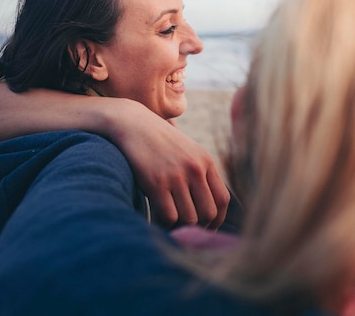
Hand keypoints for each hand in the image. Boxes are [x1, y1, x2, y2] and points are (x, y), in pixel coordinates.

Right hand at [109, 103, 229, 228]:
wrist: (132, 125)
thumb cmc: (158, 142)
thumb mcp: (186, 151)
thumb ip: (199, 173)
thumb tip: (207, 209)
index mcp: (205, 161)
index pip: (223, 200)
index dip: (217, 219)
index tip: (206, 226)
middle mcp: (195, 168)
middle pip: (208, 212)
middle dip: (199, 226)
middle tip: (186, 229)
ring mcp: (176, 176)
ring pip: (189, 218)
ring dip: (180, 226)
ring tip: (171, 223)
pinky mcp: (156, 183)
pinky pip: (169, 216)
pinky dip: (165, 223)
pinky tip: (158, 217)